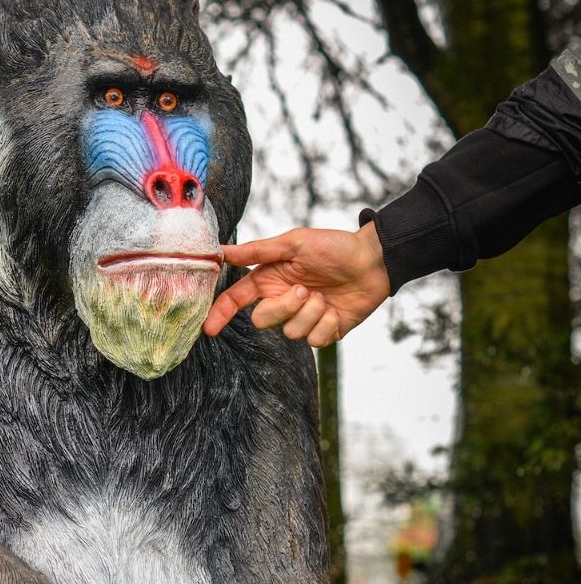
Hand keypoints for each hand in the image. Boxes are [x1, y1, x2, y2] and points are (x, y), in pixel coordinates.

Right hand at [202, 222, 390, 345]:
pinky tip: (336, 310)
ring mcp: (303, 318)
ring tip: (325, 297)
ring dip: (310, 314)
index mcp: (270, 280)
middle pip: (262, 320)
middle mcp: (283, 301)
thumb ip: (257, 251)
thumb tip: (223, 251)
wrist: (374, 262)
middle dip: (282, 308)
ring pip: (290, 332)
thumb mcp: (294, 243)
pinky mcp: (323, 332)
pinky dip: (326, 324)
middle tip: (304, 290)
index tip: (209, 328)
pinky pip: (314, 340)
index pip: (237, 300)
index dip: (221, 314)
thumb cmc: (335, 247)